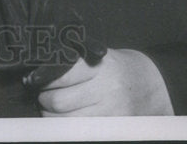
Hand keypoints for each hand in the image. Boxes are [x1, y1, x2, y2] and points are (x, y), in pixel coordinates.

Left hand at [36, 48, 173, 115]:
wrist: (149, 83)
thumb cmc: (113, 67)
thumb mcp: (96, 55)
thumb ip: (70, 62)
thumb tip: (38, 73)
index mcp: (98, 65)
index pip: (59, 75)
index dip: (43, 79)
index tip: (37, 80)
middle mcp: (105, 88)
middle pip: (58, 101)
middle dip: (44, 100)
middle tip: (44, 96)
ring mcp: (110, 110)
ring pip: (65, 121)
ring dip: (52, 116)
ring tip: (54, 109)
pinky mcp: (113, 127)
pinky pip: (80, 132)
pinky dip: (67, 127)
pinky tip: (68, 119)